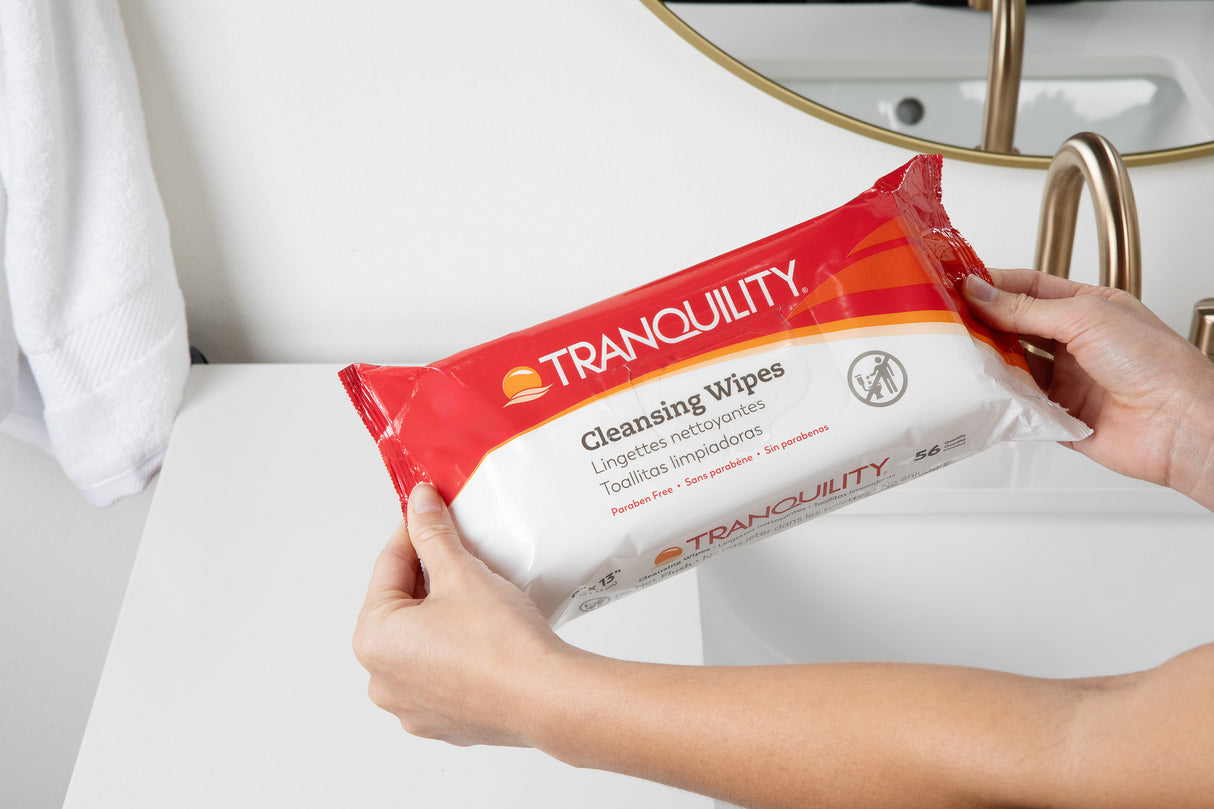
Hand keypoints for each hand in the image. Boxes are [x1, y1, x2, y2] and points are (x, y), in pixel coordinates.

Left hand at [352, 483, 572, 746]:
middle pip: (402, 607)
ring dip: (442, 615)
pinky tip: (484, 635)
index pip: (388, 567)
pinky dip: (456, 651)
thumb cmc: (501, 642)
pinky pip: (441, 673)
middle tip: (459, 552)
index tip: (429, 514)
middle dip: (428, 577)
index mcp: (373, 640)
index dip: (413, 533)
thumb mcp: (461, 573)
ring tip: (476, 594)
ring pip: (421, 642)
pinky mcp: (443, 722)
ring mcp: (411, 707)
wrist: (545, 698)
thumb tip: (420, 503)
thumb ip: (433, 534)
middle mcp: (381, 680)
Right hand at [964, 269, 1213, 507]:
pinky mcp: (1059, 417)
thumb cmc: (1156, 364)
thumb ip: (1026, 308)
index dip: (995, 285)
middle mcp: (1076, 344)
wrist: (1180, 424)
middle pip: (1016, 328)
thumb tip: (983, 293)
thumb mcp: (1085, 317)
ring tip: (962, 353)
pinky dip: (1000, 399)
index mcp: (1088, 309)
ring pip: (1013, 367)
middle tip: (949, 320)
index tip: (960, 284)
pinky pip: (1018, 406)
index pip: (1030, 289)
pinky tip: (985, 390)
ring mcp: (1067, 381)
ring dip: (989, 361)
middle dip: (984, 323)